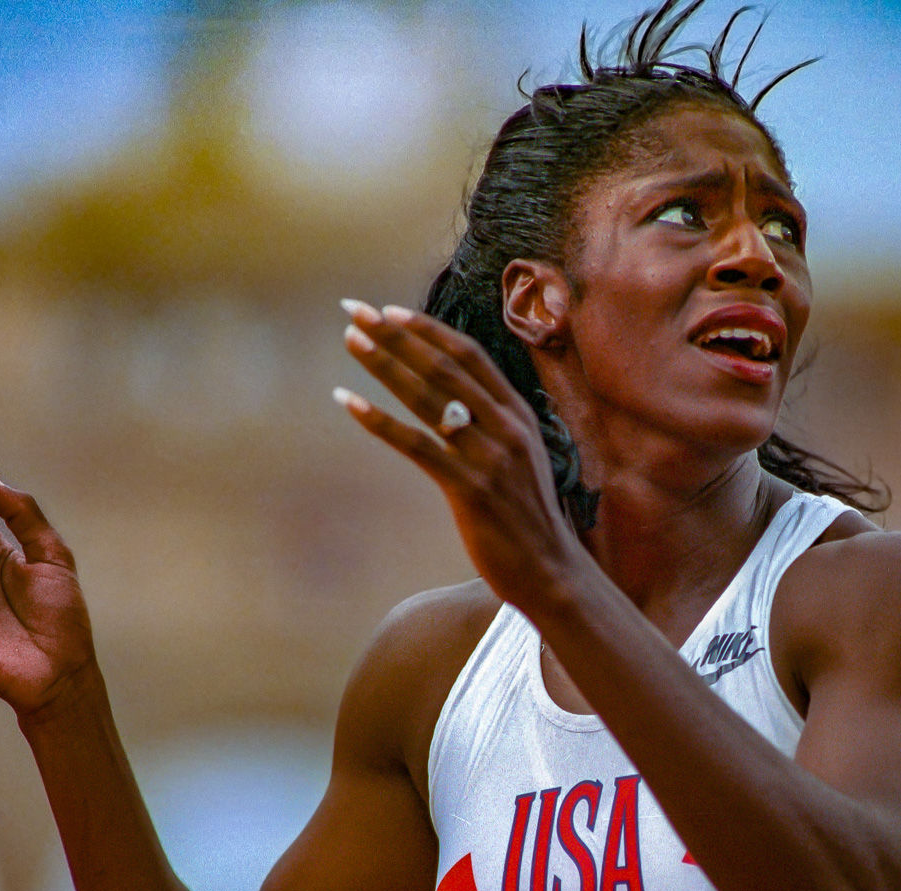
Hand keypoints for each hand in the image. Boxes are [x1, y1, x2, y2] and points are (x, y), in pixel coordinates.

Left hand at [336, 301, 586, 610]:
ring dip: (384, 363)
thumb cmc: (528, 517)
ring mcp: (489, 456)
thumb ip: (494, 426)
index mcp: (518, 414)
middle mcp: (506, 426)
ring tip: (349, 340)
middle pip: (442, 366)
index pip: (469, 355)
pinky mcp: (470, 488)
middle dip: (394, 334)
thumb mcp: (521, 459)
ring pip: (427, 396)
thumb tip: (455, 403)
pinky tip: (349, 402)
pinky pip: (416, 444)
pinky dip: (379, 420)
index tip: (389, 311)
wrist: (551, 570)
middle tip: (354, 310)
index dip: (428, 330)